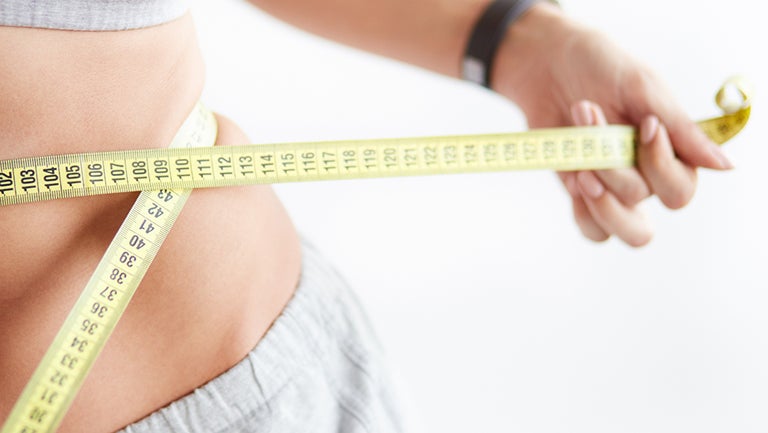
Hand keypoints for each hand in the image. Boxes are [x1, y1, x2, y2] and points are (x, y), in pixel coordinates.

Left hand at [491, 2, 732, 245]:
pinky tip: (573, 173)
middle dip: (616, 181)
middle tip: (598, 143)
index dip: (659, 164)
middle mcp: (645, 177)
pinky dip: (581, 206)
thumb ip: (681, 129)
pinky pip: (589, 226)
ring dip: (595, 190)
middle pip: (643, 221)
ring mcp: (612, 187)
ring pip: (615, 224)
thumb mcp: (644, 88)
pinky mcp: (581, 191)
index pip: (679, 190)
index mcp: (671, 153)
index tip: (644, 123)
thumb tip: (725, 166)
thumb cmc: (602, 68)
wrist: (549, 64)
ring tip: (580, 155)